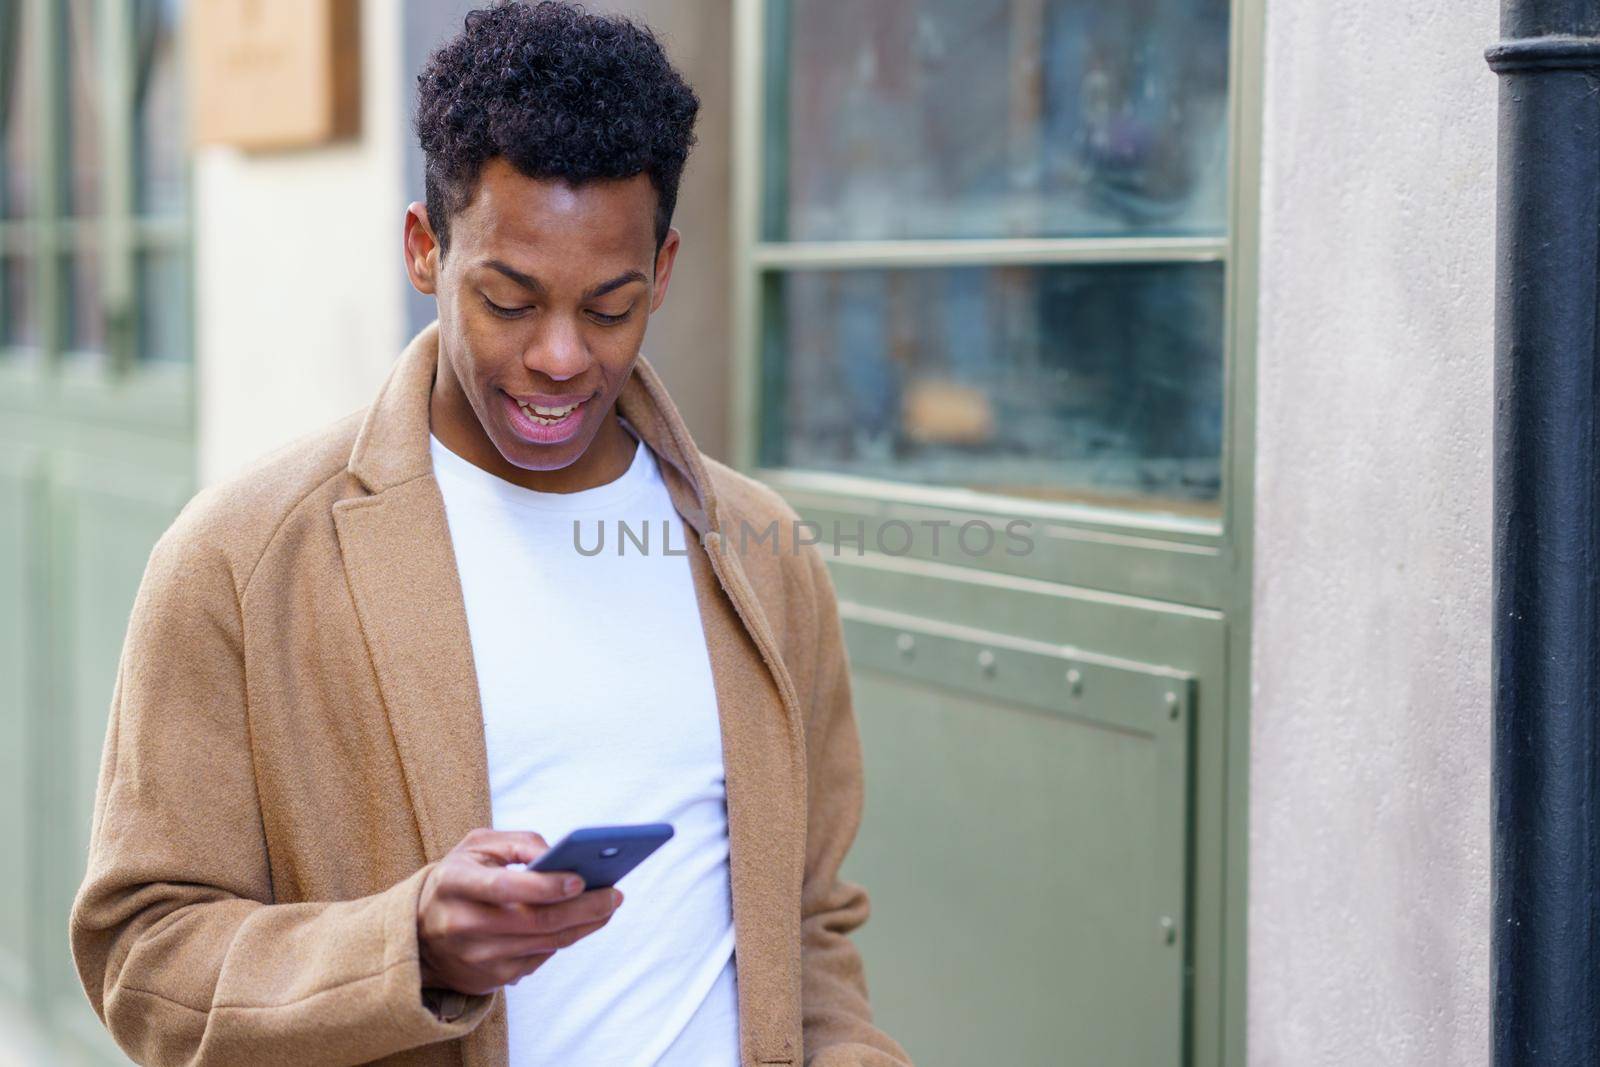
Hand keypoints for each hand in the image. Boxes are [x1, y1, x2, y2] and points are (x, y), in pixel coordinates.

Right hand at [416, 828, 622, 995]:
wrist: (420, 930)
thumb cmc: (460, 876)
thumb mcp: (479, 846)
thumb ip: (520, 842)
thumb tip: (560, 856)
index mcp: (453, 883)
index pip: (504, 887)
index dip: (545, 886)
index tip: (582, 878)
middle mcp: (459, 924)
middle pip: (533, 922)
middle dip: (582, 908)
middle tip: (615, 895)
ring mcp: (473, 957)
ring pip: (543, 944)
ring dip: (583, 926)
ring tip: (608, 906)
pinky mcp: (488, 979)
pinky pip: (538, 960)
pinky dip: (563, 940)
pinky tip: (581, 924)